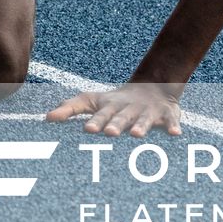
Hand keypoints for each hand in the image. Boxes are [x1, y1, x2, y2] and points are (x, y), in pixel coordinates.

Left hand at [45, 82, 181, 137]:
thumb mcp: (91, 100)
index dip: (95, 121)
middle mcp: (128, 109)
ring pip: (144, 120)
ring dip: (141, 126)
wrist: (153, 85)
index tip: (88, 130)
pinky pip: (171, 121)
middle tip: (109, 133)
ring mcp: (147, 112)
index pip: (100, 114)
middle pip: (121, 118)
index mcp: (110, 107)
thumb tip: (46, 119)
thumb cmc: (115, 102)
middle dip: (116, 125)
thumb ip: (70, 108)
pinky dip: (173, 126)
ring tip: (137, 135)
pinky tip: (176, 134)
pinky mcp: (166, 114)